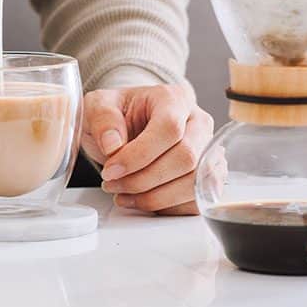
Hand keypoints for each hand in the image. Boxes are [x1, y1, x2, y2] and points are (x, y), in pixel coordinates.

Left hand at [82, 84, 213, 215]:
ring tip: (124, 194)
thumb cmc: (118, 116)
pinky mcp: (208, 177)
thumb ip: (103, 119)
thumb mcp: (97, 107)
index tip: (111, 170)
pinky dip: (166, 208)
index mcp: (174, 99)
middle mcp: (198, 123)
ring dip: (154, 197)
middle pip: (186, 158)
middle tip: (113, 183)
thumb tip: (113, 145)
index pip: (169, 128)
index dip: (139, 155)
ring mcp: (208, 151)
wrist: (128, 127)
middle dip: (144, 180)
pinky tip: (142, 200)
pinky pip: (196, 201)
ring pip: (193, 184)